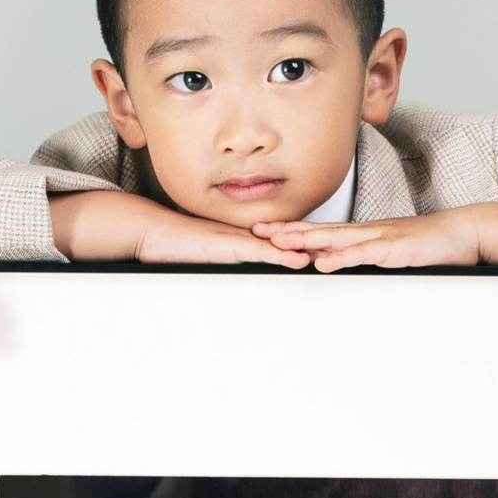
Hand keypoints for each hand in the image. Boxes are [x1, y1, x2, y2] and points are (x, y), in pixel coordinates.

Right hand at [50, 190, 309, 267]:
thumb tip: (235, 266)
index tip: (329, 246)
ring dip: (307, 249)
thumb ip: (225, 257)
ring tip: (333, 254)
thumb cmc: (175, 245)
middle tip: (345, 248)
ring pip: (281, 243)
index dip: (306, 240)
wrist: (152, 231)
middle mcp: (245, 234)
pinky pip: (260, 251)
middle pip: (289, 237)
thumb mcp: (208, 254)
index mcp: (244, 235)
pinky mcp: (228, 246)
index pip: (281, 237)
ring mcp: (238, 238)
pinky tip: (298, 260)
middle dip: (317, 243)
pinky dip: (281, 255)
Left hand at [253, 207, 481, 272]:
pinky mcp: (395, 248)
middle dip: (287, 230)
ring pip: (335, 238)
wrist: (461, 232)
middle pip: (319, 230)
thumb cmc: (427, 244)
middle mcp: (366, 231)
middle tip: (257, 230)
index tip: (265, 230)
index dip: (292, 229)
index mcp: (363, 233)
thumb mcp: (390, 251)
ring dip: (306, 239)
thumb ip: (366, 256)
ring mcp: (379, 237)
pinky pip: (364, 253)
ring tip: (279, 241)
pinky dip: (342, 257)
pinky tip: (323, 262)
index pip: (320, 230)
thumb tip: (342, 265)